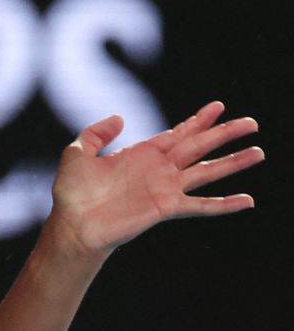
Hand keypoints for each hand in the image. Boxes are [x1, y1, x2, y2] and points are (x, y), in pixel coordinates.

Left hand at [50, 101, 262, 256]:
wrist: (72, 224)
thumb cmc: (72, 192)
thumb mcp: (78, 151)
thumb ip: (97, 132)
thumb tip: (120, 117)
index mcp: (142, 153)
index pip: (178, 132)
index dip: (198, 120)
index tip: (219, 106)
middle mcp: (159, 169)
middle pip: (200, 146)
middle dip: (225, 133)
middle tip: (252, 122)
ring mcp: (165, 188)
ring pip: (207, 172)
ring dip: (233, 163)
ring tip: (258, 152)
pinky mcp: (166, 208)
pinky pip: (201, 205)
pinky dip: (224, 203)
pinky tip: (247, 200)